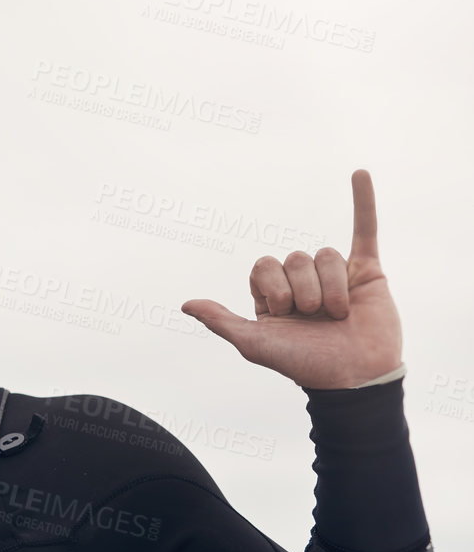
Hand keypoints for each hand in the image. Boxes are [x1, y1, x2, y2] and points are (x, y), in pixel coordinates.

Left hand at [180, 170, 402, 388]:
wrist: (352, 378)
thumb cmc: (303, 363)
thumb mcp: (254, 344)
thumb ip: (221, 321)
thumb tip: (185, 304)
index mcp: (272, 294)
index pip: (264, 265)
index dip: (273, 287)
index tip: (283, 314)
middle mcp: (302, 281)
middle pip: (294, 259)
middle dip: (303, 292)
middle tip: (314, 319)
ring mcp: (335, 274)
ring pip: (324, 254)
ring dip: (330, 289)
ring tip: (338, 315)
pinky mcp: (366, 271)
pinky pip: (364, 229)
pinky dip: (363, 201)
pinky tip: (360, 174)